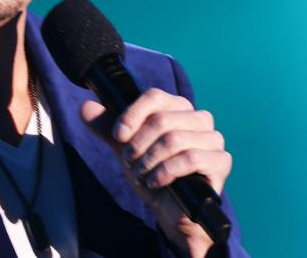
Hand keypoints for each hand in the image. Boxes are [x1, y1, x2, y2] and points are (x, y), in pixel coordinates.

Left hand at [80, 88, 231, 257]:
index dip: (131, 115)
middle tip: (130, 162)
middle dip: (138, 145)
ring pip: (174, 139)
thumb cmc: (152, 174)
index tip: (118, 136)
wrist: (170, 211)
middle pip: (162, 119)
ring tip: (141, 174)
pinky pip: (191, 158)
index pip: (155, 96)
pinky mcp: (221, 162)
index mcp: (178, 108)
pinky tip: (156, 181)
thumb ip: (107, 128)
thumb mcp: (125, 149)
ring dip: (149, 161)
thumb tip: (86, 106)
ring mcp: (213, 139)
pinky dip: (166, 171)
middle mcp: (199, 118)